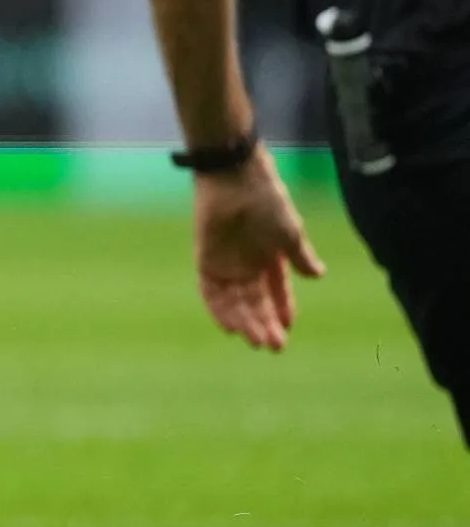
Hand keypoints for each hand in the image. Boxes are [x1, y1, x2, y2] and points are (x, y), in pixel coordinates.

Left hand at [193, 152, 324, 349]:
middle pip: (255, 302)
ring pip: (235, 302)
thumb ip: (300, 256)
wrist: (237, 179)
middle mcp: (247, 264)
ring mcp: (226, 263)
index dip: (282, 310)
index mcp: (270, 257)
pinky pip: (211, 292)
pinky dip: (219, 310)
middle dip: (265, 324)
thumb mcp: (290, 232)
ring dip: (246, 322)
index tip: (289, 329)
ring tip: (256, 341)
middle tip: (275, 347)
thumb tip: (319, 275)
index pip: (276, 291)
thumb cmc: (268, 200)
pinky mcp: (206, 260)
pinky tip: (230, 327)